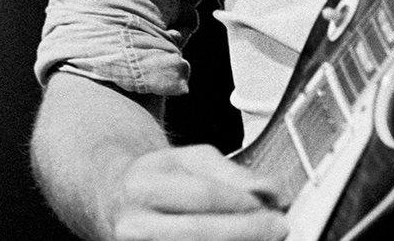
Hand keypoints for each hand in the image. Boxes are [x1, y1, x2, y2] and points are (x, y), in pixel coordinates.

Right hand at [110, 144, 284, 240]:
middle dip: (247, 231)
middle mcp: (133, 225)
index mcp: (142, 187)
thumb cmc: (158, 177)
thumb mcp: (191, 159)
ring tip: (265, 236)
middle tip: (279, 226)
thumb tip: (270, 190)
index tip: (275, 204)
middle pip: (199, 233)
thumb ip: (234, 173)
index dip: (242, 202)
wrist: (114, 198)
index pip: (203, 196)